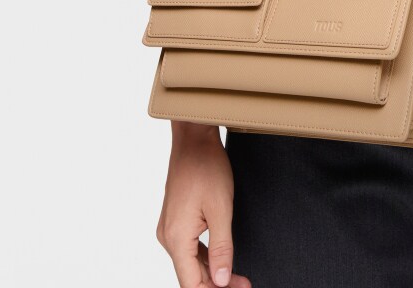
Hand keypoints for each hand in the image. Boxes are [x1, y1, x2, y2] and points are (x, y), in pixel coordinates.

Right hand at [157, 125, 251, 287]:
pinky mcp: (175, 220)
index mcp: (176, 237)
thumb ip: (221, 248)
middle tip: (244, 284)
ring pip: (190, 263)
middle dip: (218, 283)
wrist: (194, 139)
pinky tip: (221, 259)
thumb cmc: (206, 167)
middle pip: (191, 275)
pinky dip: (205, 257)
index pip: (191, 283)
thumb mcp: (221, 209)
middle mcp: (168, 236)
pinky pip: (189, 248)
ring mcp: (170, 228)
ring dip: (212, 272)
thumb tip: (222, 280)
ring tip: (238, 276)